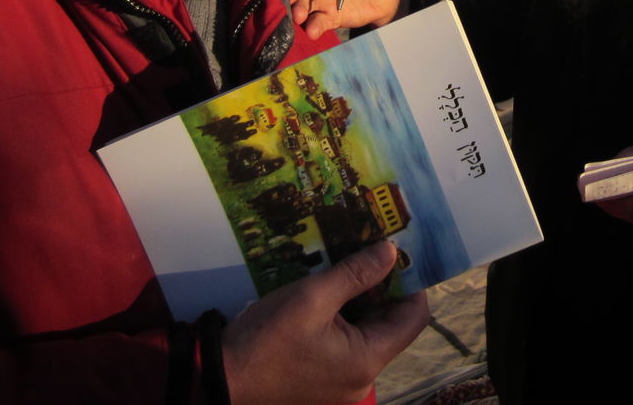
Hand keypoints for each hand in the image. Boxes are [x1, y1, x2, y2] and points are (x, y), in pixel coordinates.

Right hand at [223, 241, 428, 404]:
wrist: (219, 380)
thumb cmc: (266, 339)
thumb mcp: (312, 297)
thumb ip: (356, 274)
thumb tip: (391, 252)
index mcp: (367, 360)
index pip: (413, 318)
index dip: (411, 282)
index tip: (398, 252)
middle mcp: (362, 377)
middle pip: (390, 325)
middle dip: (383, 287)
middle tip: (370, 250)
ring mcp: (342, 382)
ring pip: (367, 332)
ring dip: (361, 300)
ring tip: (348, 265)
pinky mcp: (323, 381)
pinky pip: (346, 344)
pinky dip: (343, 317)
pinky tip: (328, 291)